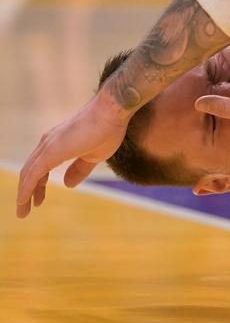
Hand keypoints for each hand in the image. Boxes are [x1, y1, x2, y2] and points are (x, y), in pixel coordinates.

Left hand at [17, 93, 128, 217]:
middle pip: (30, 171)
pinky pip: (33, 174)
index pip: (39, 167)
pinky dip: (26, 189)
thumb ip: (79, 170)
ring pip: (28, 174)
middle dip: (27, 191)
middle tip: (26, 209)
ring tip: (23, 211)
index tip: (38, 199)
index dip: (37, 185)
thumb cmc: (107, 129)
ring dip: (24, 193)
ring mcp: (48, 145)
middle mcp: (48, 142)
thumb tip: (67, 185)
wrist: (112, 111)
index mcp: (57, 144)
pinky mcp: (51, 150)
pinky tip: (24, 201)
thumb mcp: (93, 156)